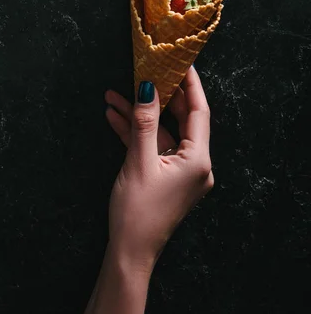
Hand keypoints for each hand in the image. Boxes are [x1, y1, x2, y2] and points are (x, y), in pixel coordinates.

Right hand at [105, 67, 213, 272]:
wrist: (128, 252)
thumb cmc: (137, 212)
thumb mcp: (138, 161)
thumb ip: (144, 123)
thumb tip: (148, 89)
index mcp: (198, 160)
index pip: (198, 111)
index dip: (190, 84)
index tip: (182, 61)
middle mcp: (195, 164)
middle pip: (180, 119)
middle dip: (159, 96)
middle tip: (147, 72)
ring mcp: (180, 171)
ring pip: (161, 132)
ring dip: (139, 115)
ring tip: (114, 95)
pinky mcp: (165, 176)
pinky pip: (153, 147)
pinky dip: (135, 133)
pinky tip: (114, 117)